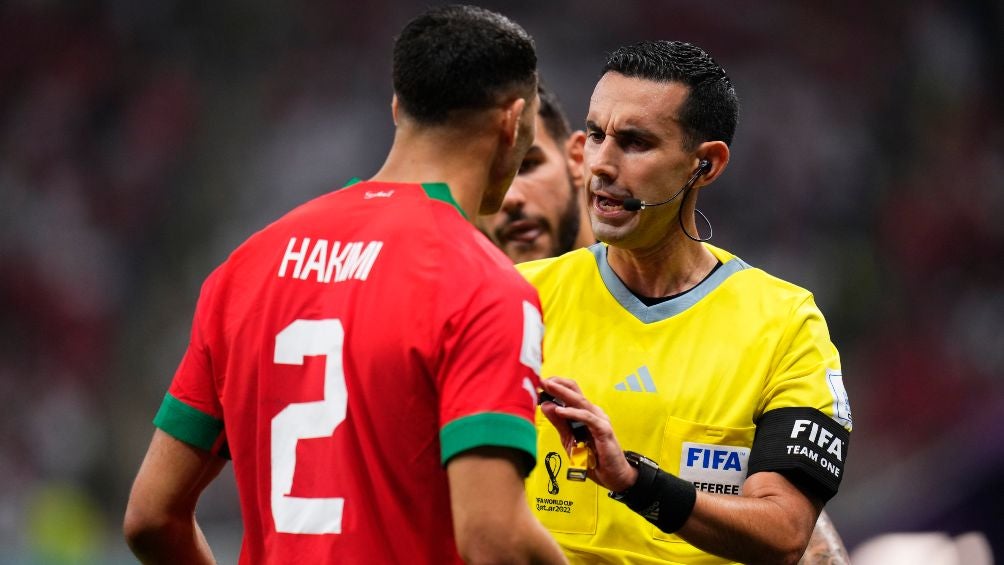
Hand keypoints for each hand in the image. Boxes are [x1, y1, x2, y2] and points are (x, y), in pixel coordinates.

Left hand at [539, 377, 637, 491]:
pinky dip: (572, 413)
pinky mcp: (604, 430)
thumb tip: (546, 406)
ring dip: (562, 393)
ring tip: (548, 388)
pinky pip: (587, 418)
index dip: (556, 386)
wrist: (613, 475)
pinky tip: (560, 410)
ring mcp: (599, 420)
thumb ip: (559, 423)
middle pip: (575, 391)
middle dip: (557, 384)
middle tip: (542, 380)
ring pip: (580, 401)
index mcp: (584, 413)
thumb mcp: (570, 440)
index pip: (570, 392)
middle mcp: (593, 413)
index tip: (540, 383)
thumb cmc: (593, 458)